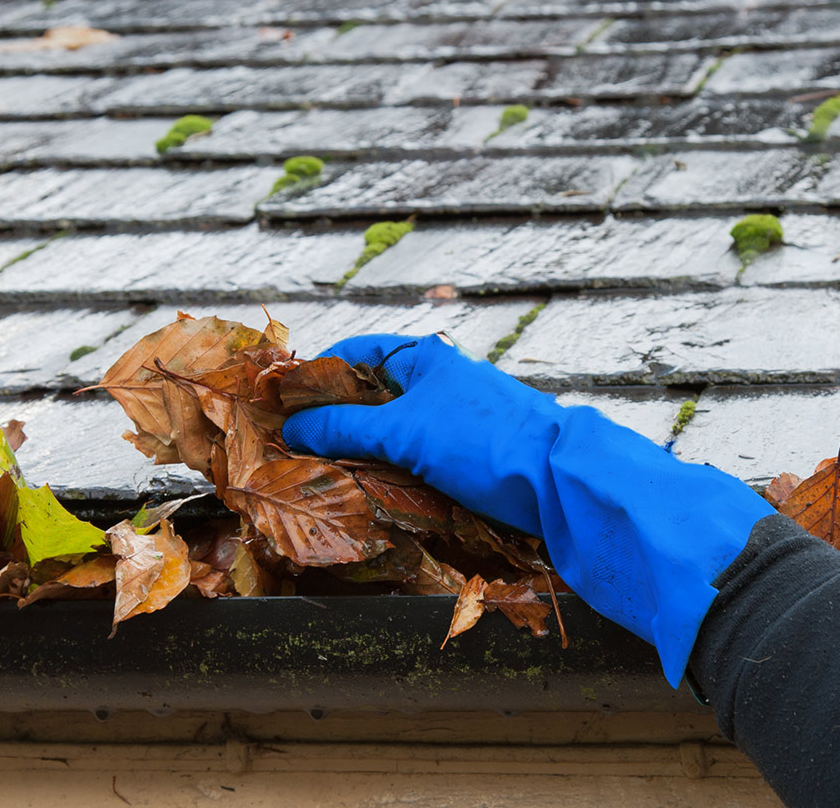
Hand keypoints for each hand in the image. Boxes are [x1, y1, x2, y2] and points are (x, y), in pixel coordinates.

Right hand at [283, 333, 773, 686]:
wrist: (558, 479)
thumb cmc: (480, 439)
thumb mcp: (405, 431)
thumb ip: (346, 427)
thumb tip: (294, 428)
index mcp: (423, 357)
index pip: (355, 352)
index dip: (316, 374)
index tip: (281, 402)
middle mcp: (437, 381)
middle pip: (371, 392)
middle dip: (334, 417)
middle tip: (294, 445)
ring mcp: (452, 417)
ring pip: (391, 428)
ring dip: (360, 447)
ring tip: (322, 471)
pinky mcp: (464, 452)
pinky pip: (414, 454)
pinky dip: (389, 466)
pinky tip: (369, 486)